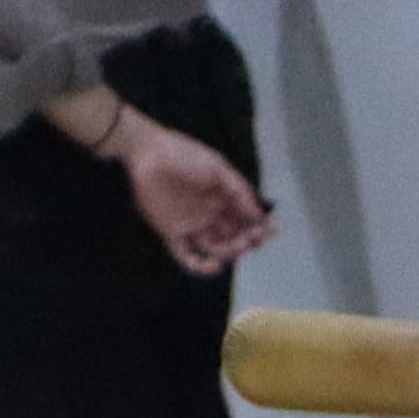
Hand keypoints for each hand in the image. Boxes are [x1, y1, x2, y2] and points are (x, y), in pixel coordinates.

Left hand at [105, 108, 275, 275]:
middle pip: (235, 237)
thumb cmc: (183, 154)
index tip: (272, 230)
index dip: (261, 227)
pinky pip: (187, 257)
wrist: (146, 150)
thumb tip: (261, 216)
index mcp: (223, 198)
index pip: (247, 219)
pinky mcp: (172, 232)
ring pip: (217, 249)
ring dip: (231, 252)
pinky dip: (201, 267)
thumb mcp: (219, 169)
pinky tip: (215, 266)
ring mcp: (192, 225)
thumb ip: (240, 192)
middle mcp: (210, 214)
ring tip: (238, 246)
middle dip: (248, 241)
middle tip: (253, 239)